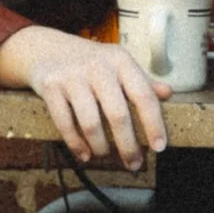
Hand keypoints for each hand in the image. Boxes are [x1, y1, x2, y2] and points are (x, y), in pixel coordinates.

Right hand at [0, 24, 170, 167]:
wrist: (46, 48)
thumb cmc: (90, 62)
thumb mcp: (118, 64)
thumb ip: (142, 81)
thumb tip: (167, 94)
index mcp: (120, 61)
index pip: (143, 96)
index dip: (153, 124)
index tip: (159, 147)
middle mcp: (98, 67)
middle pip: (118, 115)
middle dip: (128, 145)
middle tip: (134, 164)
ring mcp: (72, 77)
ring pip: (90, 123)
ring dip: (101, 147)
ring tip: (106, 156)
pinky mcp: (50, 87)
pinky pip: (65, 123)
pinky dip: (76, 144)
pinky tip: (85, 154)